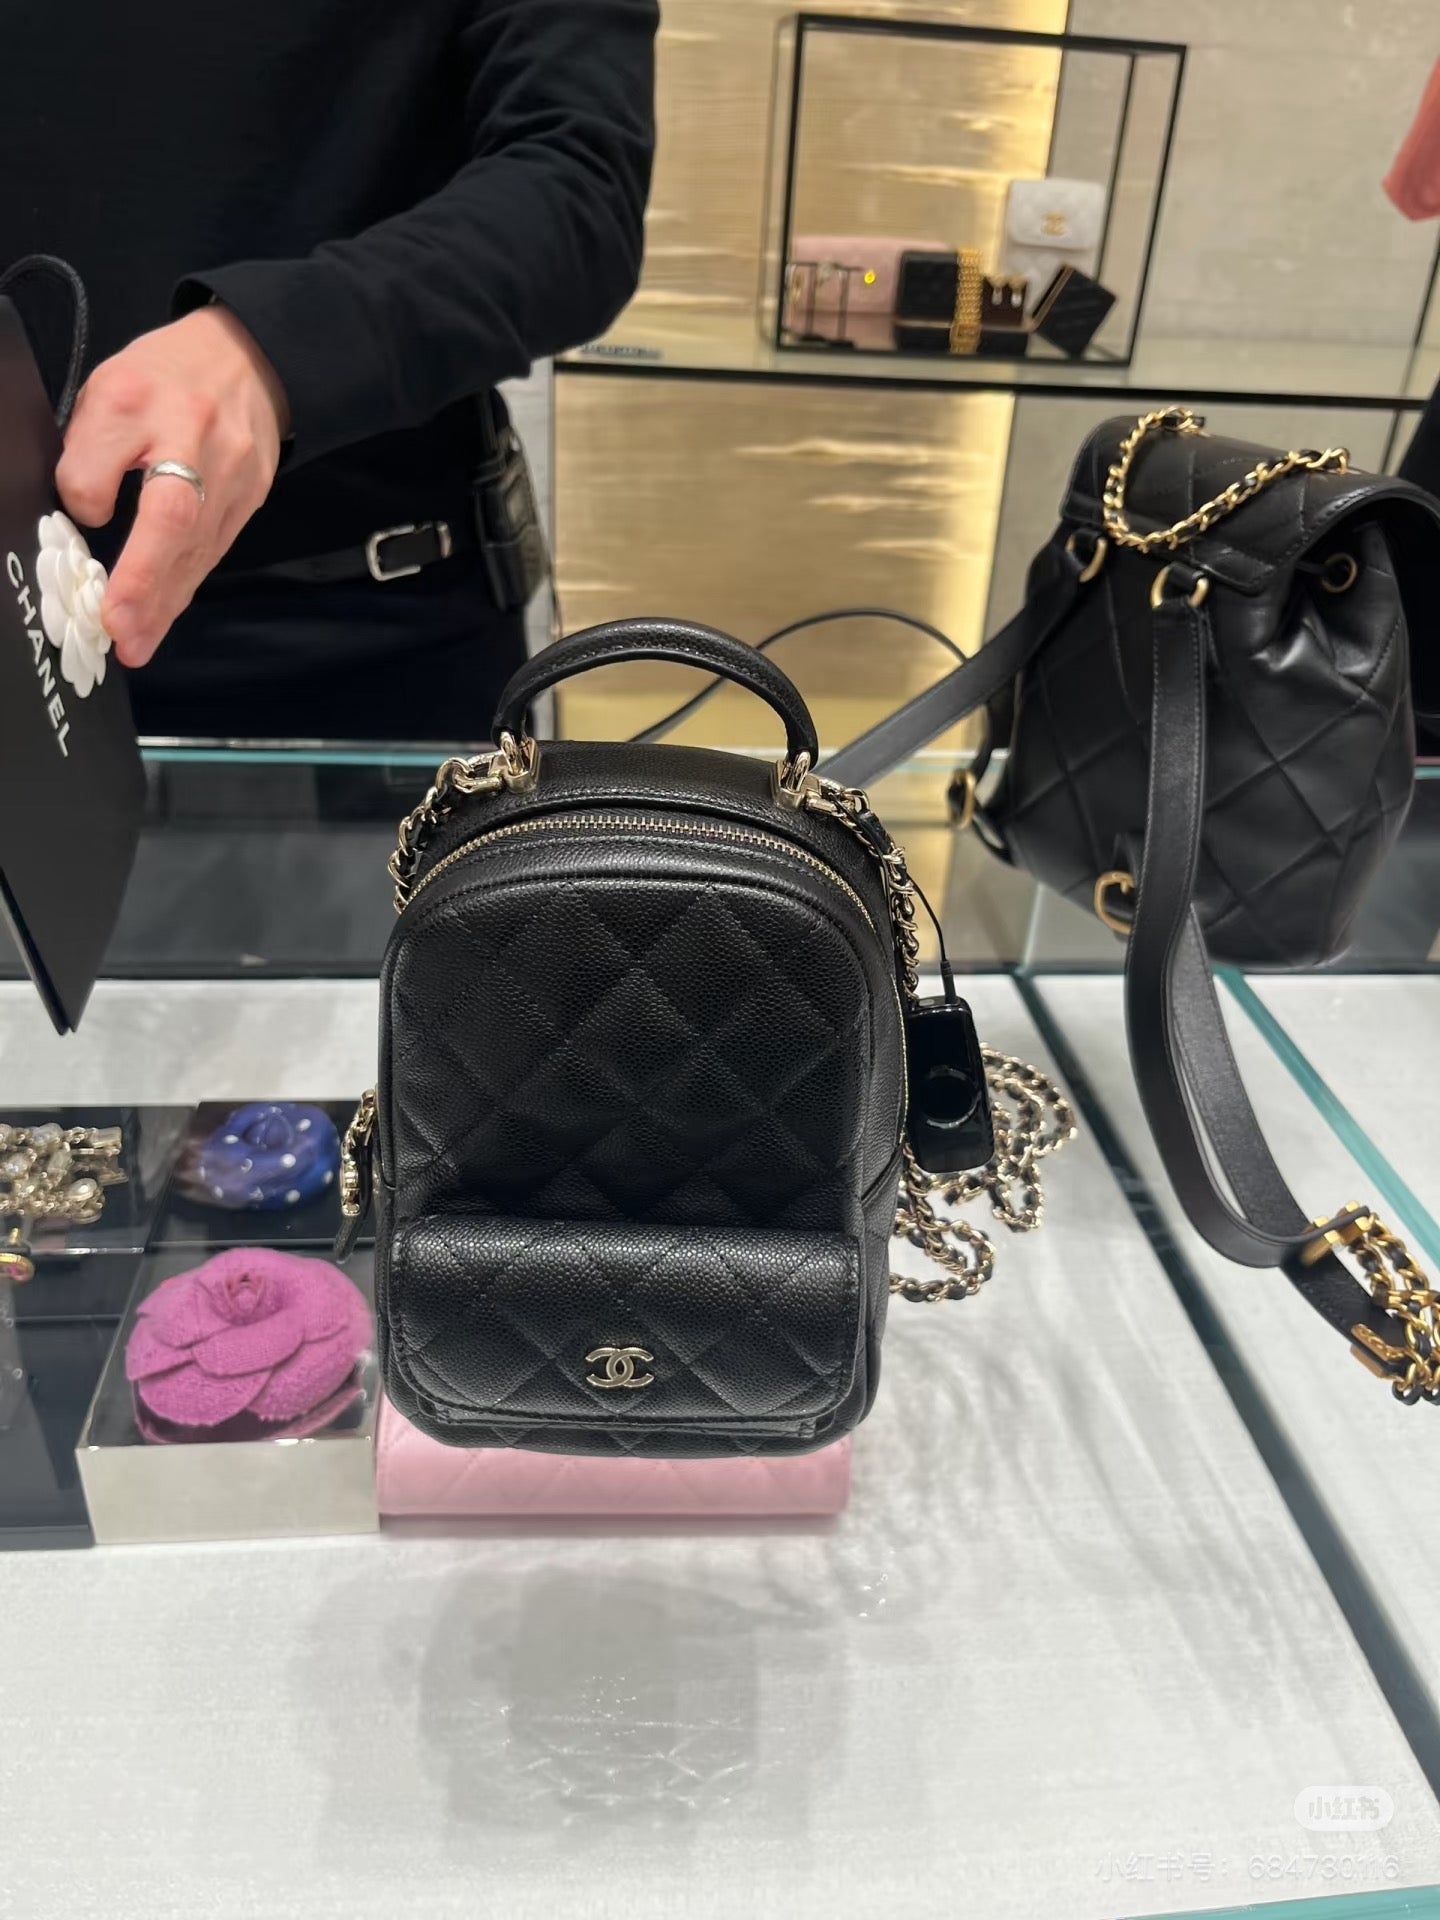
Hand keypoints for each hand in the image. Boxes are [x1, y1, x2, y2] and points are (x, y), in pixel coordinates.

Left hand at [56, 306, 289, 667]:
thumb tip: (81, 516)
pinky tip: (161, 618)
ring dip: (163, 604)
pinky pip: (210, 553)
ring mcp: (230, 473)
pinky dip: (182, 589)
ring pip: (194, 548)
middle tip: (118, 631)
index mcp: (138, 397)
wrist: (248, 362)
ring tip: (135, 645)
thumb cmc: (165, 379)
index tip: (82, 516)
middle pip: (169, 517)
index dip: (86, 495)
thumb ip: (88, 449)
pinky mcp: (249, 500)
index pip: (102, 456)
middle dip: (142, 581)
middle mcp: (191, 437)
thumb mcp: (107, 390)